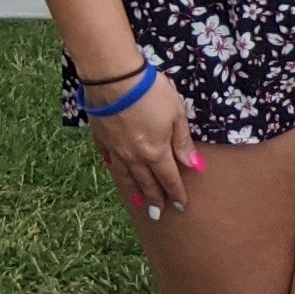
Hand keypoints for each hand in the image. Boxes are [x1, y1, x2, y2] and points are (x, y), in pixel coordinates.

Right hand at [86, 67, 201, 219]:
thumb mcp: (176, 115)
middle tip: (159, 213)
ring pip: (126, 176)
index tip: (181, 207)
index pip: (168, 179)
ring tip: (139, 203)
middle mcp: (134, 156)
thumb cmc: (151, 94)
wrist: (113, 80)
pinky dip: (114, 169)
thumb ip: (183, 142)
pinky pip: (109, 159)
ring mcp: (115, 148)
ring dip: (134, 191)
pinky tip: (116, 171)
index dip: (176, 194)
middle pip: (146, 182)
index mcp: (155, 152)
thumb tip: (194, 166)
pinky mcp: (100, 137)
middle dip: (155, 198)